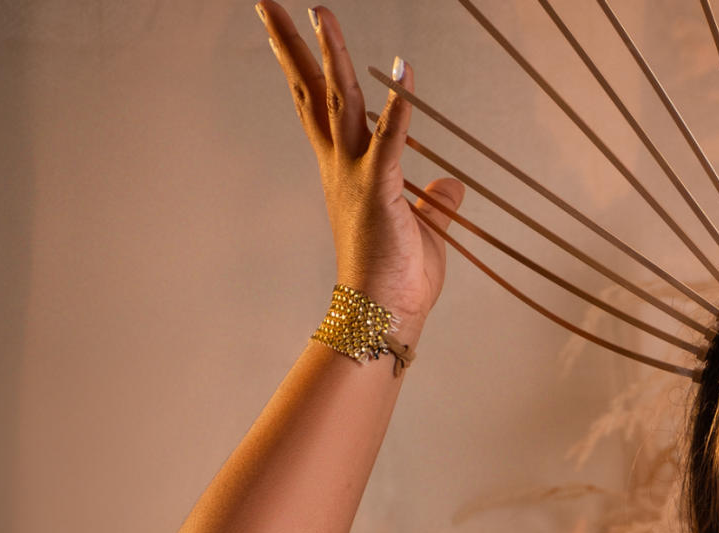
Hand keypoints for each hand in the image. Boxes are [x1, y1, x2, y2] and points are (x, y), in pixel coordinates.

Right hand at [258, 2, 465, 340]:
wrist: (382, 315)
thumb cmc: (398, 279)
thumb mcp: (423, 231)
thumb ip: (436, 203)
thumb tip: (452, 184)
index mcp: (345, 171)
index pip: (318, 107)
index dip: (304, 67)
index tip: (285, 31)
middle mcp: (341, 166)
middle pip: (312, 92)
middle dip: (291, 45)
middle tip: (267, 4)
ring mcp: (356, 175)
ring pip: (340, 103)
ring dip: (332, 56)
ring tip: (320, 12)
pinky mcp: (381, 191)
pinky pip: (392, 140)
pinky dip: (399, 106)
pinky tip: (405, 69)